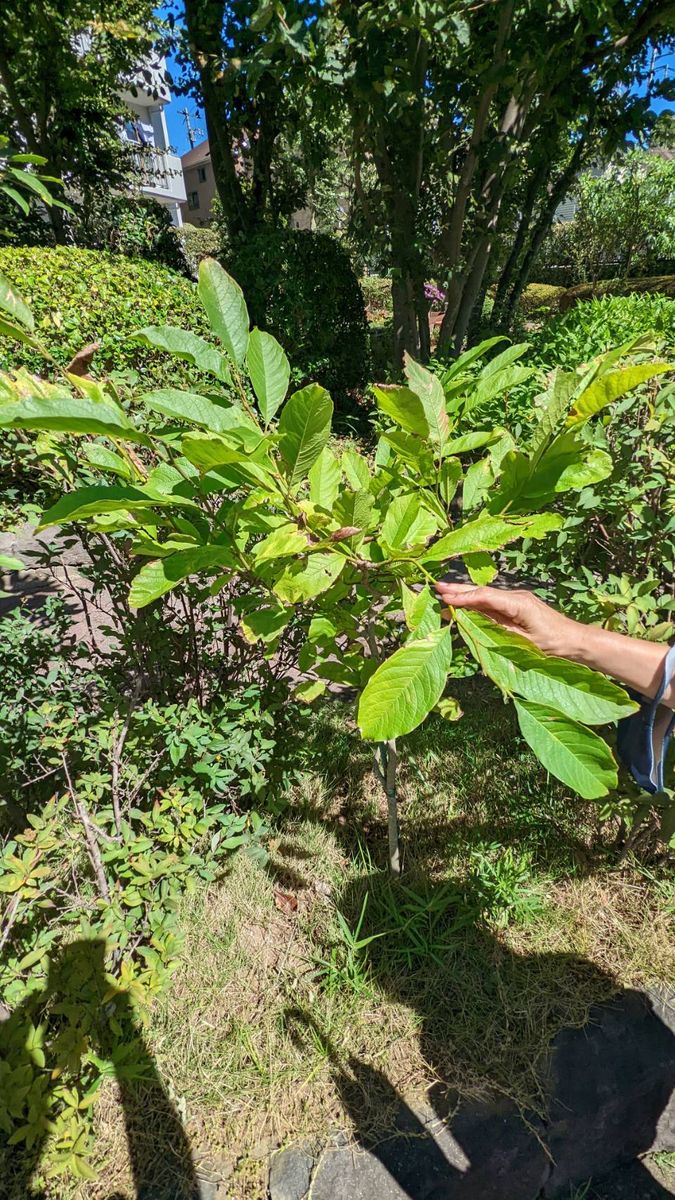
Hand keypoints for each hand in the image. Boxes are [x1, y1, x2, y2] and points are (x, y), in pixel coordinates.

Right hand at [434, 582, 580, 657]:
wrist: (575, 641)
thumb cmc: (554, 644)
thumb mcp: (523, 642)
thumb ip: (497, 631)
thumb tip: (472, 625)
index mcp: (519, 603)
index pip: (485, 597)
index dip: (463, 597)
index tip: (444, 597)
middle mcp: (516, 597)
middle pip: (483, 592)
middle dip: (459, 590)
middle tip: (436, 587)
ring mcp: (517, 600)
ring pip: (486, 597)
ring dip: (465, 595)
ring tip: (444, 593)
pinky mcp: (517, 607)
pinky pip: (492, 604)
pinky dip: (476, 603)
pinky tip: (463, 604)